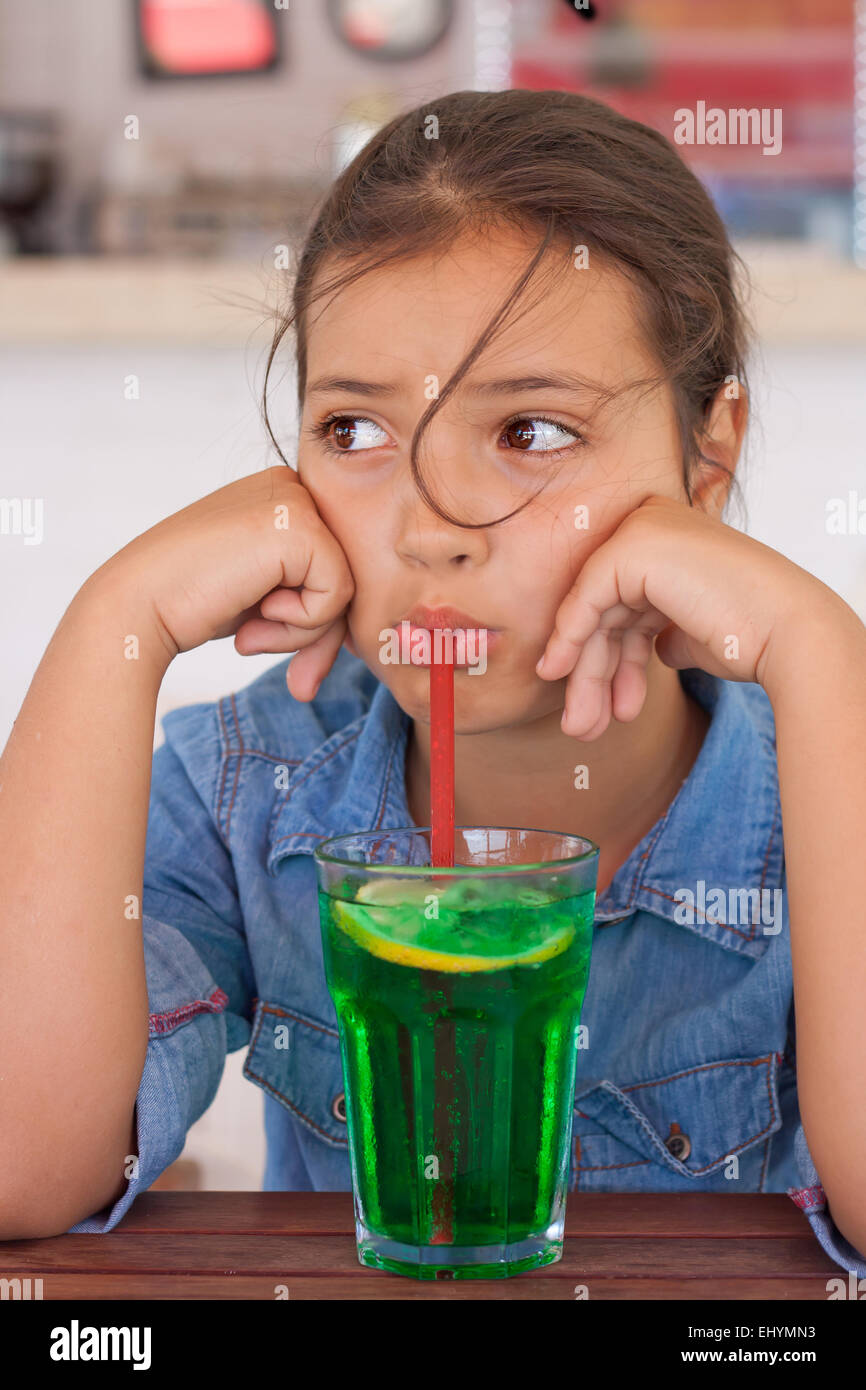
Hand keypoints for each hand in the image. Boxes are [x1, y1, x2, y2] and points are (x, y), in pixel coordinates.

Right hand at [100, 466, 354, 700]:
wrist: (137, 606)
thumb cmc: (192, 604)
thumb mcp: (265, 599)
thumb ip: (313, 605)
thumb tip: (361, 643)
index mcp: (282, 496)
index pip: (331, 563)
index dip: (312, 618)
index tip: (266, 644)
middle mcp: (293, 487)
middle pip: (346, 573)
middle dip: (315, 631)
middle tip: (262, 652)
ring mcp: (295, 500)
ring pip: (347, 587)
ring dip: (303, 630)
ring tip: (249, 630)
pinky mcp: (299, 525)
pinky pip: (338, 595)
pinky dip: (302, 623)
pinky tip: (255, 613)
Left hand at [535, 494, 817, 739]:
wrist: (789, 635)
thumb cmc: (754, 639)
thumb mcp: (695, 634)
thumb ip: (666, 633)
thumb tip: (656, 650)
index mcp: (675, 541)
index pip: (628, 602)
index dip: (611, 658)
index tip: (601, 707)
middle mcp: (657, 523)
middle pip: (609, 608)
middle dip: (594, 672)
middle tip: (583, 724)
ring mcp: (645, 529)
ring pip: (593, 610)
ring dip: (585, 673)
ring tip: (581, 725)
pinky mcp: (634, 544)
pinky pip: (585, 598)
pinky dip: (571, 639)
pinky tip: (561, 675)